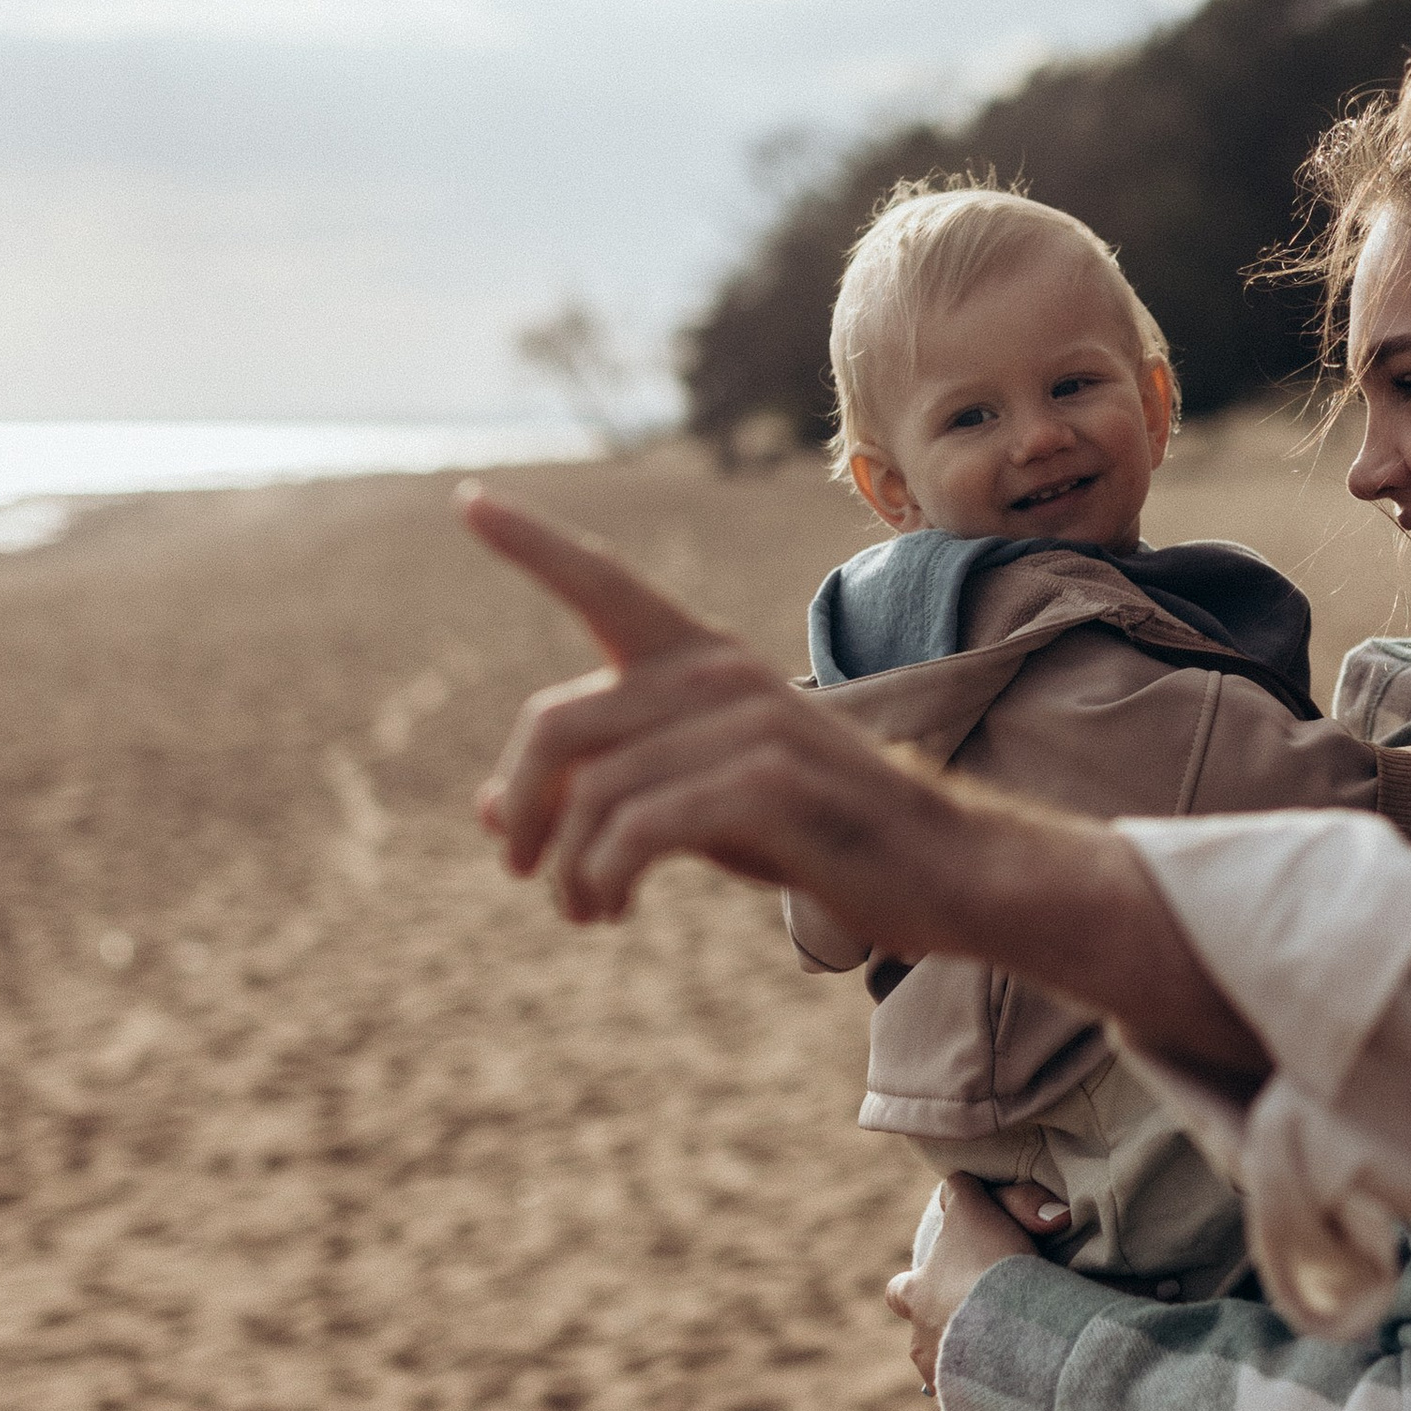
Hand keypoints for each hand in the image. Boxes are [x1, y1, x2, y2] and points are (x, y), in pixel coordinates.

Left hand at [462, 487, 950, 925]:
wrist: (943, 869)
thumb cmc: (813, 832)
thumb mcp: (697, 802)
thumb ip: (607, 789)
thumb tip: (489, 815)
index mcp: (703, 661)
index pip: (603, 584)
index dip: (531, 544)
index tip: (467, 500)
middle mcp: (719, 674)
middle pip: (554, 724)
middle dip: (521, 806)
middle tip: (520, 870)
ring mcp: (746, 723)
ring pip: (590, 793)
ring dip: (568, 868)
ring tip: (585, 909)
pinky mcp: (765, 783)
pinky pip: (634, 830)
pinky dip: (603, 876)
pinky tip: (611, 906)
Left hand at [888, 1176, 1071, 1395]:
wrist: (1013, 1332)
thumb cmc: (989, 1268)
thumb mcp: (974, 1211)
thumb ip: (962, 1195)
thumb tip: (954, 1183)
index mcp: (916, 1296)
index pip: (900, 1290)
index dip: (914, 1285)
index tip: (929, 1283)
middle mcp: (922, 1341)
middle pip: (924, 1337)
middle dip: (945, 1332)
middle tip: (978, 1324)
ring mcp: (945, 1379)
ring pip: (953, 1371)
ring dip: (972, 1363)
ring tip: (1009, 1356)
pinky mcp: (974, 1409)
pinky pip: (982, 1401)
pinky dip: (997, 1392)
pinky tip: (1021, 1383)